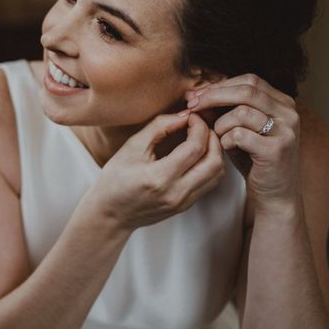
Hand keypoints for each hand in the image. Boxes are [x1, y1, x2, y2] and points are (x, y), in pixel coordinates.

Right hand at [94, 112, 225, 229]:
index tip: (192, 117)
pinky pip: (210, 183)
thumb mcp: (131, 147)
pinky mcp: (186, 205)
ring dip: (216, 152)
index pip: (195, 147)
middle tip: (201, 126)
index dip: (199, 127)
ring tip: (202, 139)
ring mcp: (183, 202)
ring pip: (217, 174)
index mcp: (159, 177)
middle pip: (214, 161)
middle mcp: (176, 192)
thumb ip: (159, 127)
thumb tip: (184, 115)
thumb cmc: (115, 179)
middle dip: (213, 138)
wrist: (111, 213)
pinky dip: (210, 165)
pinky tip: (198, 154)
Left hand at [185, 74, 300, 212]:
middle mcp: (289, 113)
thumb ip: (223, 111)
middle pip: (246, 90)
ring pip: (242, 112)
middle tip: (192, 106)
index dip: (220, 85)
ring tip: (218, 137)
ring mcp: (286, 131)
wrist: (274, 195)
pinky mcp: (277, 150)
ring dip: (220, 124)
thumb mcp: (238, 129)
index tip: (196, 95)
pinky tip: (227, 149)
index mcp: (282, 103)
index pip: (249, 80)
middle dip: (214, 96)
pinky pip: (240, 135)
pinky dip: (226, 141)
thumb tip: (194, 94)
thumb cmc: (253, 160)